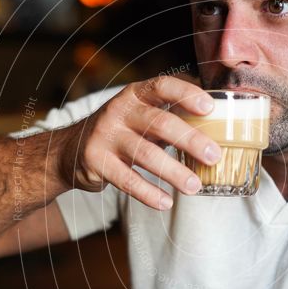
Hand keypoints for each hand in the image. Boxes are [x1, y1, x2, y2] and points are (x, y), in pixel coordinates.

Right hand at [59, 74, 221, 210]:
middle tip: (214, 157)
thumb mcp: (140, 116)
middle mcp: (119, 111)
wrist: (70, 150)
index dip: (187, 95)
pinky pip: (127, 180)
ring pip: (145, 154)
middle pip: (159, 122)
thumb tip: (218, 124)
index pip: (162, 86)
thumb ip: (170, 117)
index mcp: (135, 95)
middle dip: (191, 141)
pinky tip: (165, 202)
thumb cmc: (120, 132)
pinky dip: (148, 193)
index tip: (210, 108)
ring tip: (194, 187)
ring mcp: (106, 135)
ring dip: (174, 172)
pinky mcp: (96, 161)